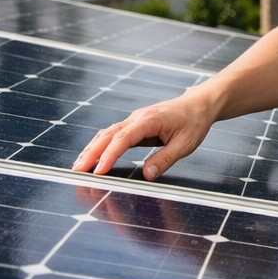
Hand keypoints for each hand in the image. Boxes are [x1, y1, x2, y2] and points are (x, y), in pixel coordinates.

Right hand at [71, 92, 216, 180]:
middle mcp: (137, 117)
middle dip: (92, 153)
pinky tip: (92, 155)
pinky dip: (100, 145)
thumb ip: (166, 158)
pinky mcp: (134, 124)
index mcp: (150, 120)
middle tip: (78, 170)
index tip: (99, 170)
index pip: (124, 138)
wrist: (198, 104)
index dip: (110, 155)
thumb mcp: (186, 143)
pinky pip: (113, 134)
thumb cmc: (194, 122)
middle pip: (108, 135)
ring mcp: (134, 119)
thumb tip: (147, 174)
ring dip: (92, 149)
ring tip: (78, 166)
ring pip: (107, 133)